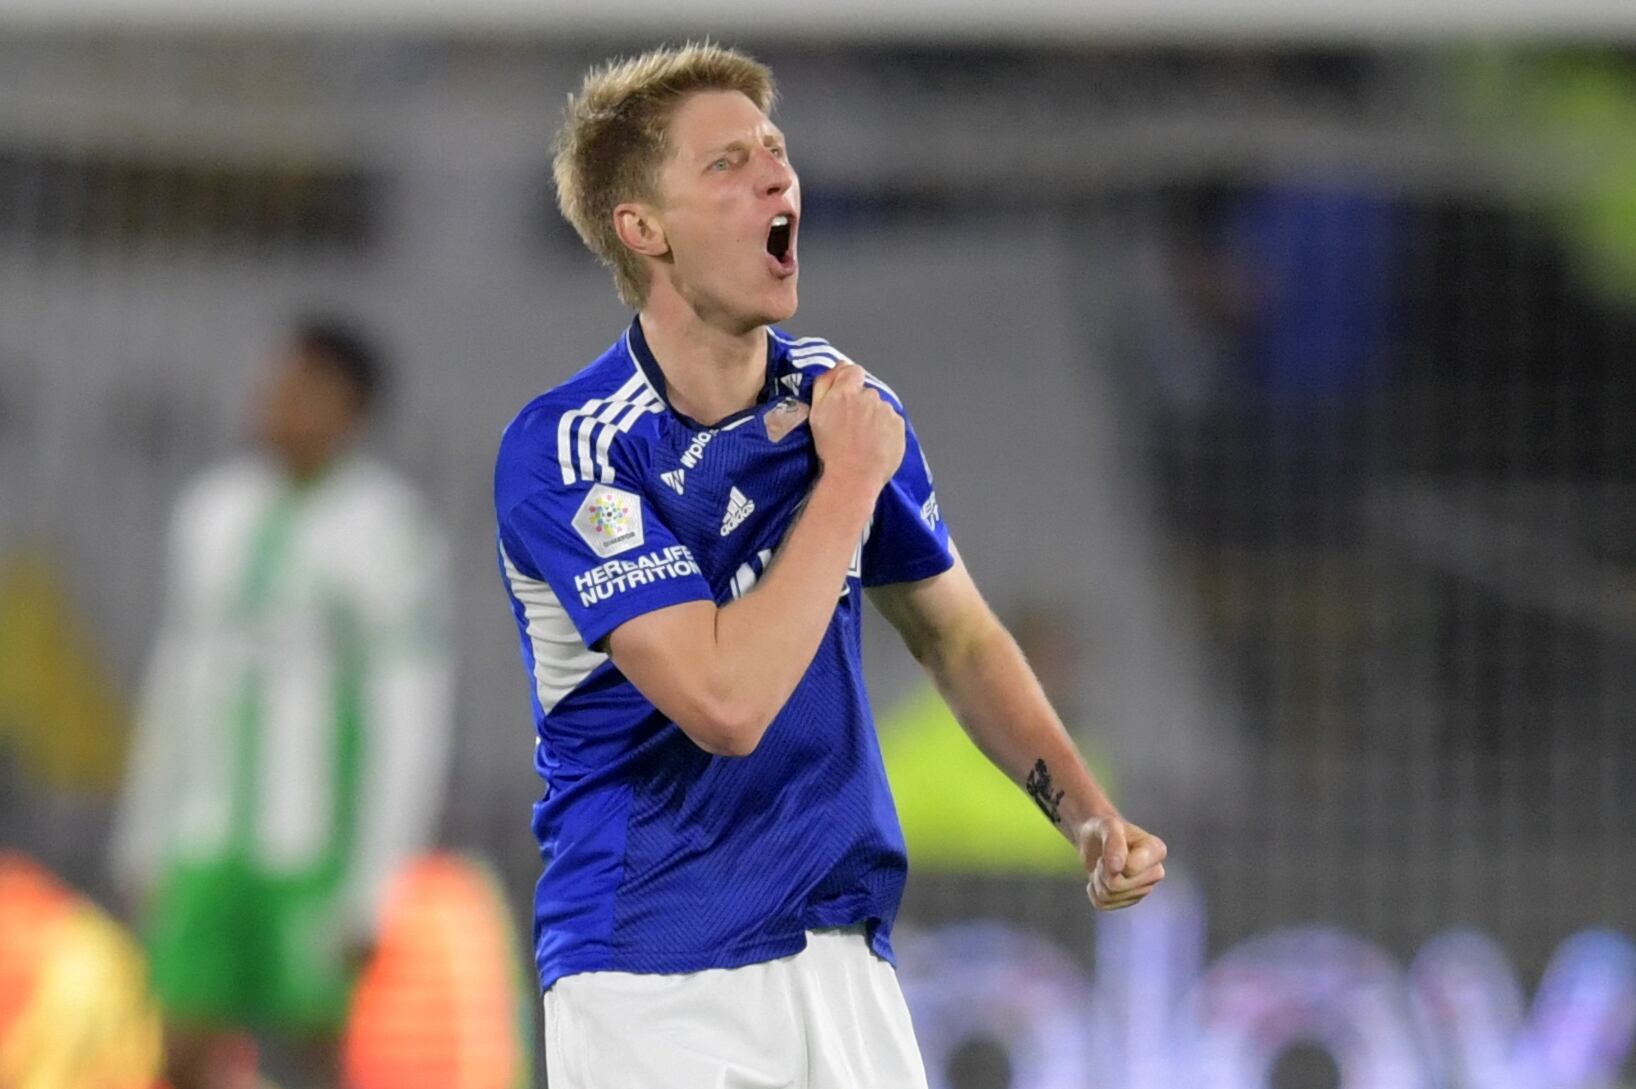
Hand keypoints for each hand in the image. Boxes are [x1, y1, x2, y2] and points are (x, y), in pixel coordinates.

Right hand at [809, 363, 903, 496]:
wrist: (853, 477)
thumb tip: (837, 366)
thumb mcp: (816, 414)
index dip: (849, 382)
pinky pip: (891, 422)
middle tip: (851, 427)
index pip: (853, 371)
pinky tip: (875, 444)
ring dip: (873, 418)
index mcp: (845, 392)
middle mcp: (868, 397)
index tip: (846, 397)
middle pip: (866, 392)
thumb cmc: (831, 449)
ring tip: (863, 439)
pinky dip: (885, 430)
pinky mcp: (898, 426)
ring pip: (879, 408)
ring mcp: (885, 411)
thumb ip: (824, 385)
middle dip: (860, 404)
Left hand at [1075, 815, 1166, 910]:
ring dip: (1097, 879)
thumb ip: (1114, 841)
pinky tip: (1100, 878)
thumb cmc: (1104, 829)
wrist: (1094, 839)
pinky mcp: (1129, 901)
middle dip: (1103, 871)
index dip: (1112, 859)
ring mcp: (1143, 889)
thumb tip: (1118, 868)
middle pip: (1119, 885)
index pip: (1131, 868)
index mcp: (1157, 850)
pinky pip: (1102, 905)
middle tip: (1104, 857)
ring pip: (1109, 896)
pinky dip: (1093, 891)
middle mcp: (1156, 872)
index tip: (1111, 845)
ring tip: (1102, 866)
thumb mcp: (1107, 825)